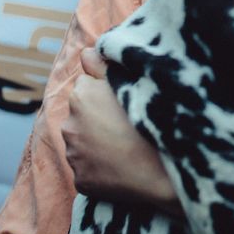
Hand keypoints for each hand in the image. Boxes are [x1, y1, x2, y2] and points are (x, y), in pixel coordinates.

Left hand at [62, 48, 181, 211]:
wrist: (163, 171)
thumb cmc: (153, 121)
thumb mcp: (132, 83)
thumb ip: (103, 65)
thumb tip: (85, 53)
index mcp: (81, 96)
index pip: (86, 87)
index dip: (105, 94)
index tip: (123, 103)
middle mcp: (70, 124)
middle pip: (82, 116)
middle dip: (97, 119)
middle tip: (126, 126)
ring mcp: (74, 155)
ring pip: (83, 144)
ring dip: (97, 144)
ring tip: (125, 148)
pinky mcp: (81, 180)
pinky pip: (89, 170)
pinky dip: (101, 169)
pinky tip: (122, 167)